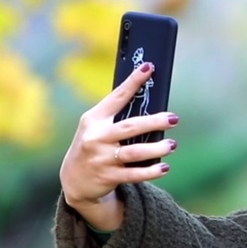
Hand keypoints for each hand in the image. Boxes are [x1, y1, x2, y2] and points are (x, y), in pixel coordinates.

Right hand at [58, 62, 178, 230]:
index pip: (117, 97)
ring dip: (155, 149)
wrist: (73, 179)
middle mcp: (96, 137)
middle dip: (154, 122)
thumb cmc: (92, 146)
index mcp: (94, 119)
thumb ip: (116, 117)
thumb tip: (150, 104)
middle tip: (173, 118)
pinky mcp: (107, 176)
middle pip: (130, 126)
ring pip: (134, 152)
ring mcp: (101, 158)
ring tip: (171, 145)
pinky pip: (133, 174)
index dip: (133, 82)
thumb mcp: (95, 128)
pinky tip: (164, 167)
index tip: (148, 68)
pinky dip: (150, 171)